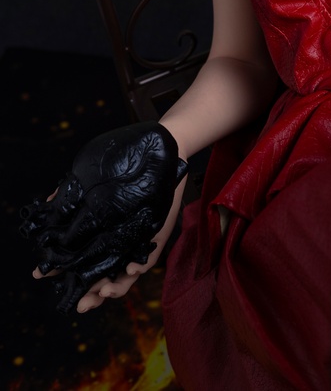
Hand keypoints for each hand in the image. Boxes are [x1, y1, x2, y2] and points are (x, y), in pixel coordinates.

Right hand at [20, 122, 186, 312]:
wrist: (158, 156)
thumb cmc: (126, 172)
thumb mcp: (97, 182)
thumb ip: (75, 193)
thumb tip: (48, 199)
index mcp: (101, 237)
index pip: (80, 261)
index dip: (61, 271)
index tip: (42, 274)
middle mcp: (117, 246)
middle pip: (102, 279)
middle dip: (92, 296)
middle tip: (80, 304)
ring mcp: (137, 246)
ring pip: (125, 278)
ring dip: (115, 289)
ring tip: (104, 291)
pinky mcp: (156, 240)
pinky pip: (148, 260)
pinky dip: (138, 267)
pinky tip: (130, 269)